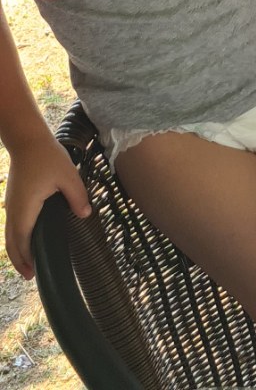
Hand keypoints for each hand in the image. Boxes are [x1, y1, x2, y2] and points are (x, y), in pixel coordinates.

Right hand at [3, 132, 90, 279]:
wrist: (27, 140)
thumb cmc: (47, 156)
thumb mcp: (67, 175)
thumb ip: (76, 196)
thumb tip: (85, 215)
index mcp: (25, 209)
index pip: (24, 241)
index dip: (28, 258)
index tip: (35, 273)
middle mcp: (14, 210)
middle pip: (12, 243)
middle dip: (20, 260)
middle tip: (30, 276)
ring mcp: (11, 205)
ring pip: (9, 235)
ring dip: (16, 250)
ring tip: (26, 263)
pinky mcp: (13, 198)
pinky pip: (11, 224)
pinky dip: (16, 237)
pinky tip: (25, 238)